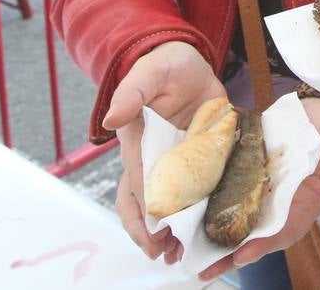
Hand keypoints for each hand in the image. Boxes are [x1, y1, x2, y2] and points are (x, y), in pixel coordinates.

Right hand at [101, 41, 223, 265]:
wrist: (191, 63)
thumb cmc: (164, 66)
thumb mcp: (150, 72)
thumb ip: (131, 92)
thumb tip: (111, 119)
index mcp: (138, 144)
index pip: (138, 182)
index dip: (144, 209)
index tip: (154, 232)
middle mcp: (155, 159)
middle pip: (144, 204)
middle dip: (150, 232)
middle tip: (164, 254)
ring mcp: (177, 162)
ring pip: (170, 205)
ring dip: (173, 231)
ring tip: (182, 255)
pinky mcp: (201, 159)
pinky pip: (199, 190)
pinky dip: (200, 212)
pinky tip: (208, 230)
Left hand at [198, 98, 319, 280]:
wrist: (316, 106)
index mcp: (303, 203)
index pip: (284, 230)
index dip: (264, 244)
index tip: (243, 254)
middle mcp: (277, 202)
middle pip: (252, 234)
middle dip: (228, 253)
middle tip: (203, 268)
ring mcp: (258, 187)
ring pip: (234, 217)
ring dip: (211, 235)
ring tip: (185, 252)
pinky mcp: (242, 170)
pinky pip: (223, 190)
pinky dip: (206, 203)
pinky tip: (185, 213)